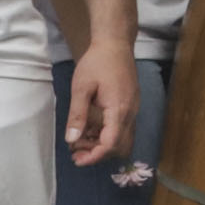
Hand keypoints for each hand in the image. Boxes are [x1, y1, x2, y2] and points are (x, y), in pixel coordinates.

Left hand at [65, 42, 138, 166]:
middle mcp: (130, 113)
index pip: (111, 143)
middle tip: (76, 153)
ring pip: (122, 139)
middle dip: (98, 154)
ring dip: (102, 146)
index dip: (94, 156)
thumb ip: (77, 115)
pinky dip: (107, 135)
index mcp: (119, 110)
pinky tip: (91, 130)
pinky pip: (122, 129)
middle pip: (119, 146)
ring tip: (80, 142)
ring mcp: (133, 110)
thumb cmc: (97, 63)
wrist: (115, 44)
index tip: (77, 160)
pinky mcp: (131, 106)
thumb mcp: (81, 88)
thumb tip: (71, 140)